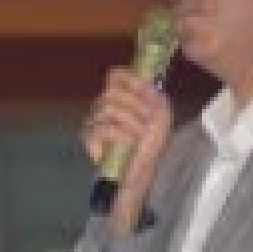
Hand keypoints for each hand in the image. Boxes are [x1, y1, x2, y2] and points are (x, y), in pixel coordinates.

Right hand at [81, 67, 172, 230]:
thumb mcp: (162, 118)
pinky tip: (130, 143)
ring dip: (131, 121)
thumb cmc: (151, 148)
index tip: (146, 89)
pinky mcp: (90, 139)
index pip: (115, 76)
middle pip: (112, 90)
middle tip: (149, 122)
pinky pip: (102, 127)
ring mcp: (95, 122)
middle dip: (136, 104)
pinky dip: (121, 134)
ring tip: (142, 136)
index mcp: (123, 99)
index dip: (129, 78)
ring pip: (108, 107)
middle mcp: (106, 106)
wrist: (141, 176)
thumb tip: (145, 82)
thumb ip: (155, 96)